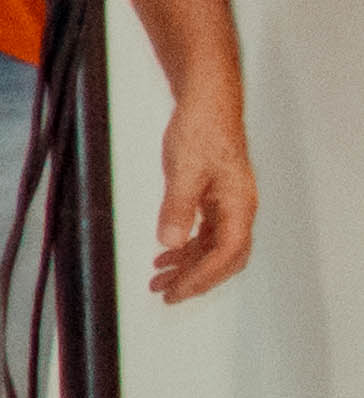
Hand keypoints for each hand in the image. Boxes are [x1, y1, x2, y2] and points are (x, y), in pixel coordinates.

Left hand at [153, 97, 256, 301]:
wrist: (206, 105)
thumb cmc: (202, 131)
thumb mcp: (184, 170)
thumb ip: (178, 207)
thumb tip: (170, 242)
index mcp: (239, 205)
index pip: (226, 254)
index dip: (201, 277)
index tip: (176, 291)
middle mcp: (239, 209)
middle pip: (224, 258)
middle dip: (196, 279)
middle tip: (165, 293)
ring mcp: (228, 205)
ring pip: (213, 248)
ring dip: (187, 266)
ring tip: (158, 279)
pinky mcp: (215, 199)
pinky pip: (205, 233)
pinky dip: (186, 247)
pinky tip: (165, 254)